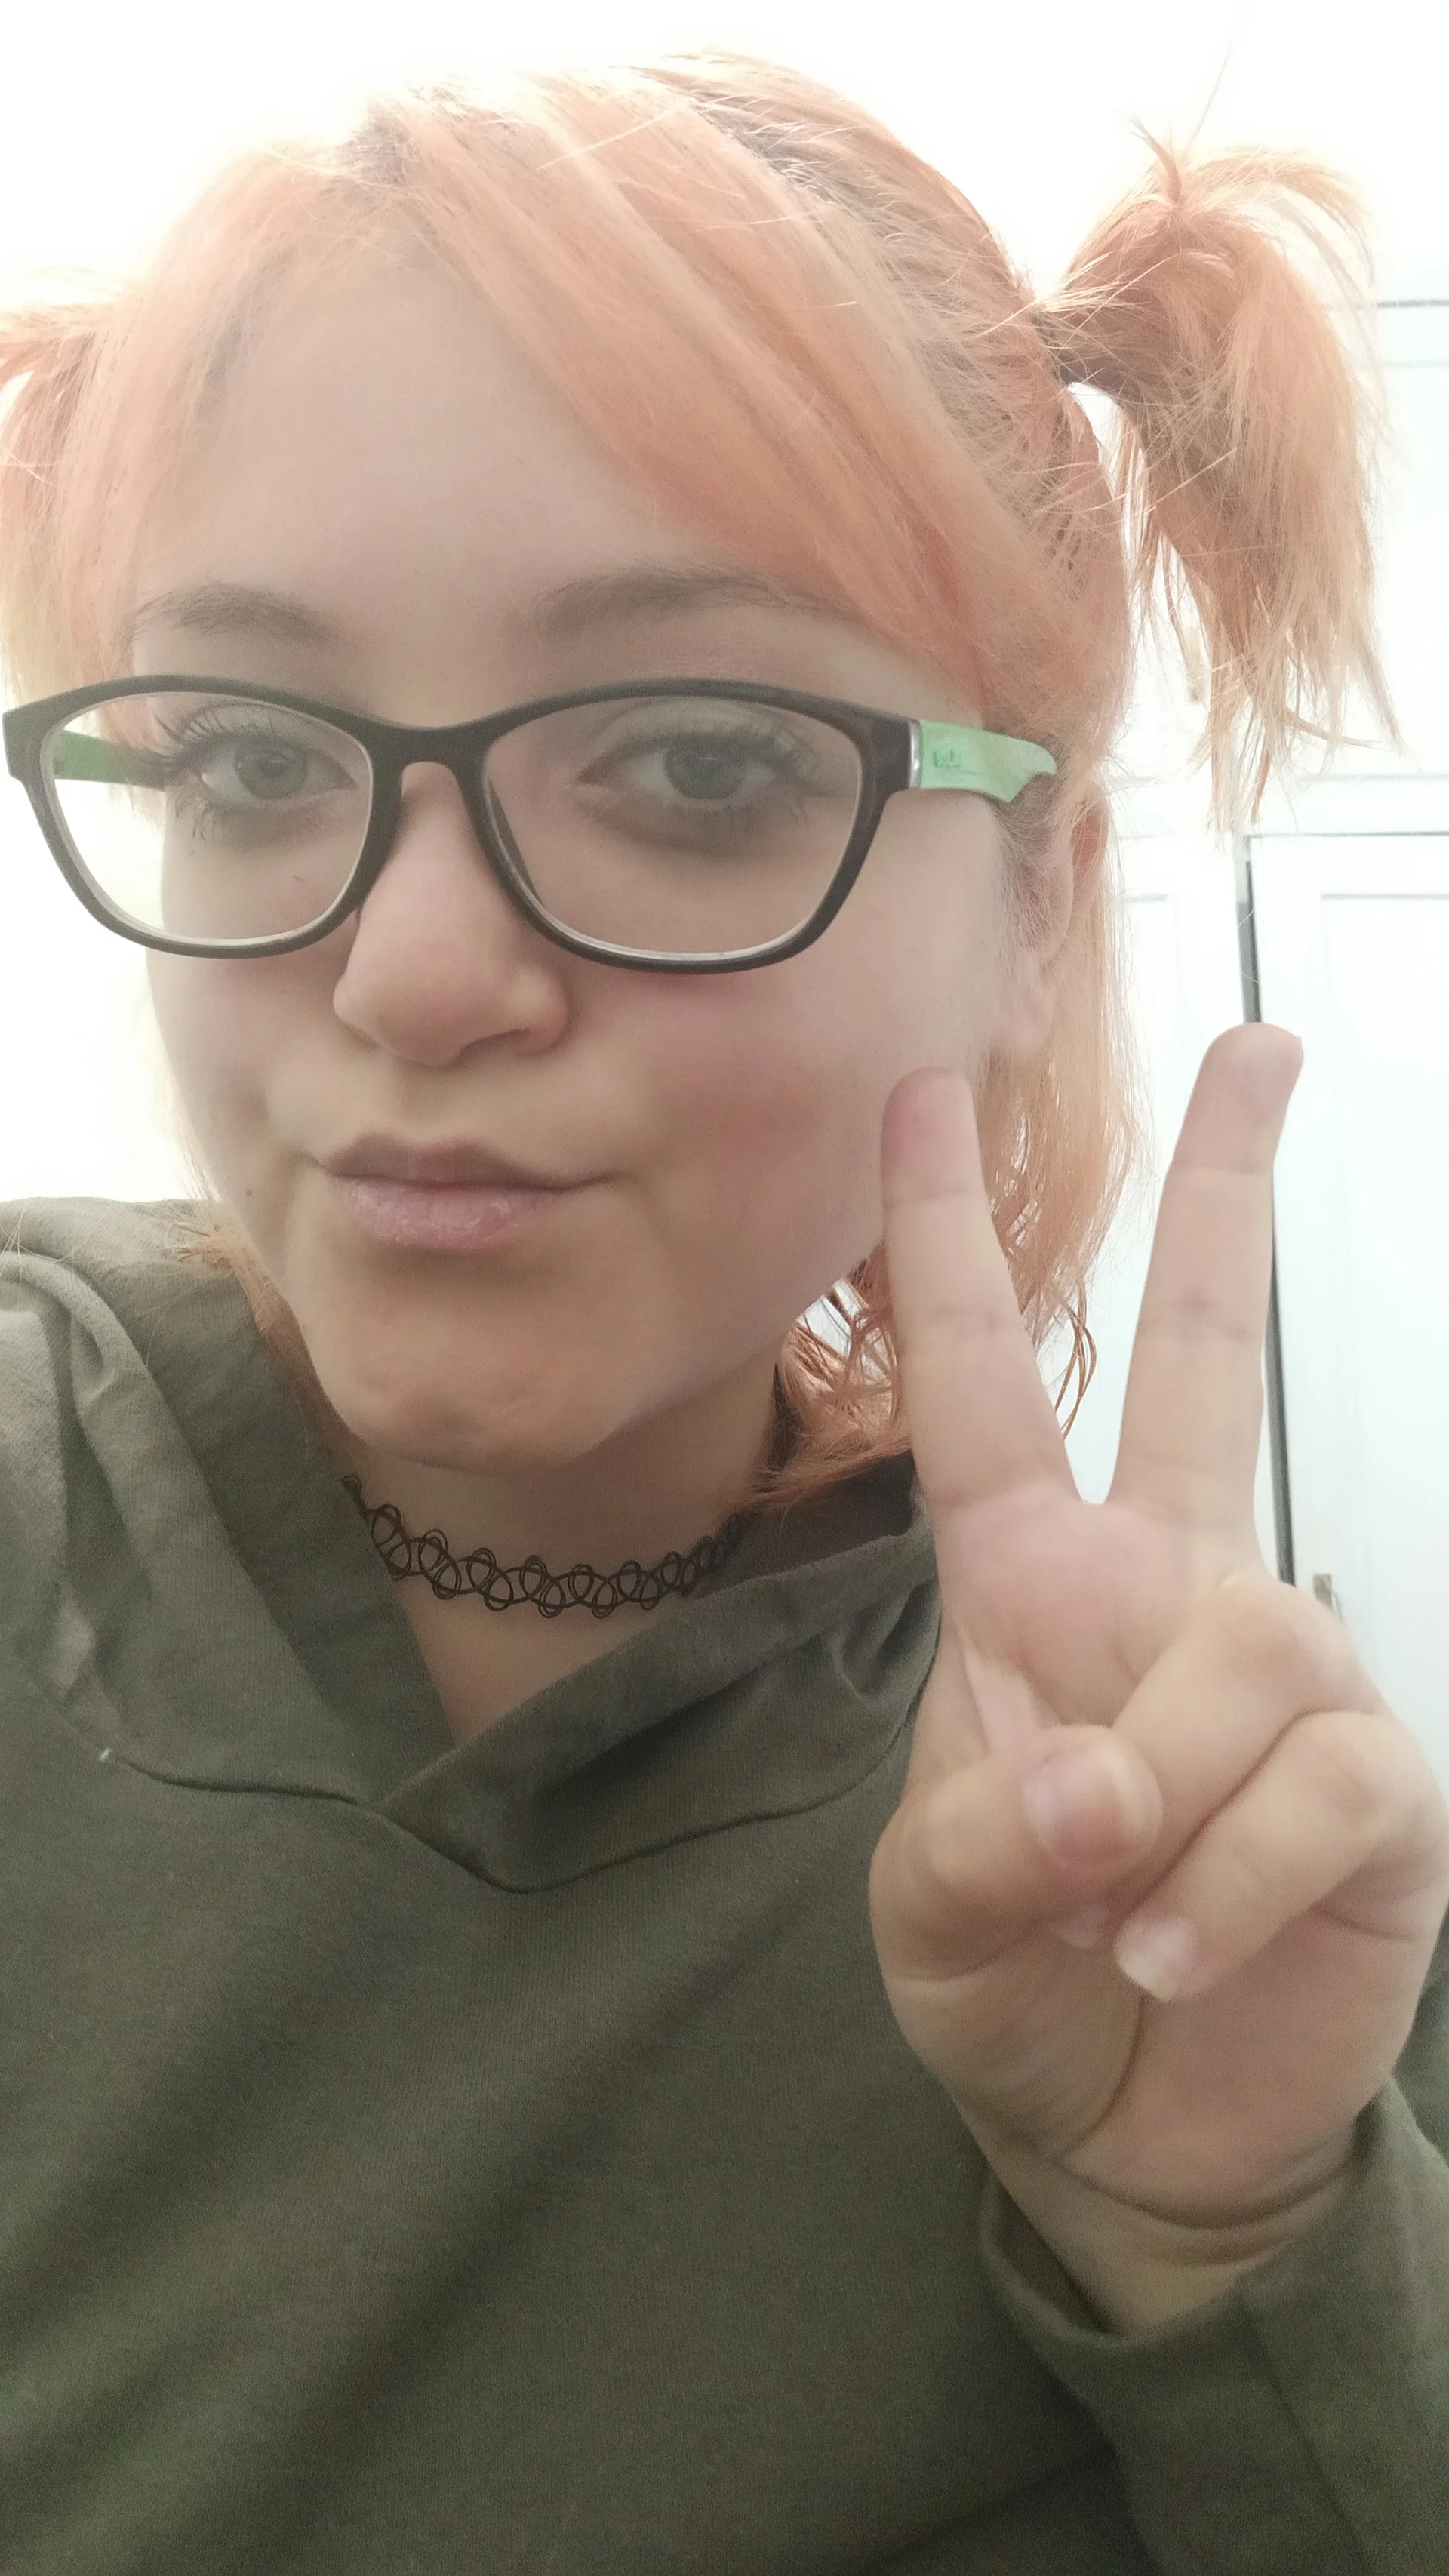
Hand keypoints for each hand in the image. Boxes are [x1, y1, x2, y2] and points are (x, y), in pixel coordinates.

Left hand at [867, 1026, 1448, 2327]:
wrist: (1135, 2128)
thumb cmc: (1019, 1985)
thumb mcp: (933, 1915)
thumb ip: (973, 1843)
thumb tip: (1091, 1785)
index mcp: (1037, 1590)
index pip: (987, 1393)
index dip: (947, 1246)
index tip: (921, 1097)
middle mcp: (1174, 1592)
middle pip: (1206, 1360)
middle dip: (1225, 1201)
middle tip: (1260, 1045)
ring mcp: (1290, 1675)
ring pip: (1247, 1648)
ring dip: (1164, 1797)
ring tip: (1114, 1918)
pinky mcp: (1380, 1780)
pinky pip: (1320, 1781)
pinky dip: (1231, 1878)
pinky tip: (1177, 1947)